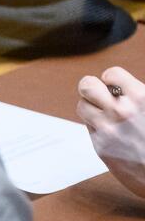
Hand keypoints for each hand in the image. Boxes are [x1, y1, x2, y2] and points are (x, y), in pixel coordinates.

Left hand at [77, 67, 144, 197]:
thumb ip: (140, 96)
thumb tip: (124, 87)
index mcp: (141, 97)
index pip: (111, 73)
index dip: (112, 79)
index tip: (116, 87)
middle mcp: (121, 111)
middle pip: (87, 86)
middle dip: (91, 87)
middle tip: (99, 95)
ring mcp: (108, 130)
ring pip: (82, 106)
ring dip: (91, 107)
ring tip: (105, 114)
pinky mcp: (101, 146)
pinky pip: (89, 127)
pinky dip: (96, 126)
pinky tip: (112, 132)